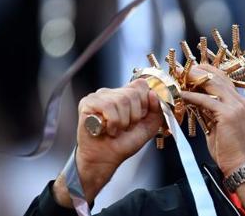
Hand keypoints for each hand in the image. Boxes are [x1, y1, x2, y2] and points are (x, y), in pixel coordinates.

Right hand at [56, 79, 162, 204]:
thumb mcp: (147, 128)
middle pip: (132, 93)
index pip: (140, 84)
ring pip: (121, 100)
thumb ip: (156, 111)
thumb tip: (153, 94)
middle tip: (125, 127)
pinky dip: (112, 122)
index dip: (144, 102)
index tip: (139, 118)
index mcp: (126, 95)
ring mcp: (99, 96)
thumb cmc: (122, 144)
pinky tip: (107, 129)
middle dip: (134, 116)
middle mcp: (112, 92)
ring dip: (122, 122)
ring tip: (116, 130)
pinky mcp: (88, 103)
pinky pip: (107, 106)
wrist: (105, 160)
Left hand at [181, 64, 244, 175]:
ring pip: (212, 84)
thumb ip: (208, 109)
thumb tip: (194, 99)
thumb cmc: (227, 147)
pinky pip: (206, 100)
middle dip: (197, 71)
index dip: (206, 71)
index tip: (190, 69)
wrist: (238, 164)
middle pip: (216, 76)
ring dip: (193, 80)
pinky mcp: (228, 114)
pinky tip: (181, 95)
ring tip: (179, 77)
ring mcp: (235, 106)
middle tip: (180, 70)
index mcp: (238, 101)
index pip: (222, 77)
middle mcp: (238, 100)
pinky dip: (192, 96)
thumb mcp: (216, 123)